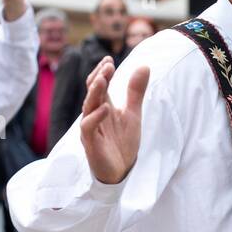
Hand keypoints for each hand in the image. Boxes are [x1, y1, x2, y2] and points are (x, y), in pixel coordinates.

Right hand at [80, 57, 148, 183]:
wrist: (122, 171)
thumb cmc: (123, 142)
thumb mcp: (133, 114)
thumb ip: (136, 92)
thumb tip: (144, 66)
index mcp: (102, 107)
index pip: (99, 86)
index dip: (102, 72)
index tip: (109, 60)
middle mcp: (93, 116)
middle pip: (92, 93)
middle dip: (99, 78)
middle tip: (107, 65)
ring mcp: (90, 129)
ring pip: (88, 107)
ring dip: (95, 93)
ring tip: (103, 79)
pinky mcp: (91, 144)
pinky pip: (89, 128)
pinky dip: (96, 117)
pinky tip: (106, 108)